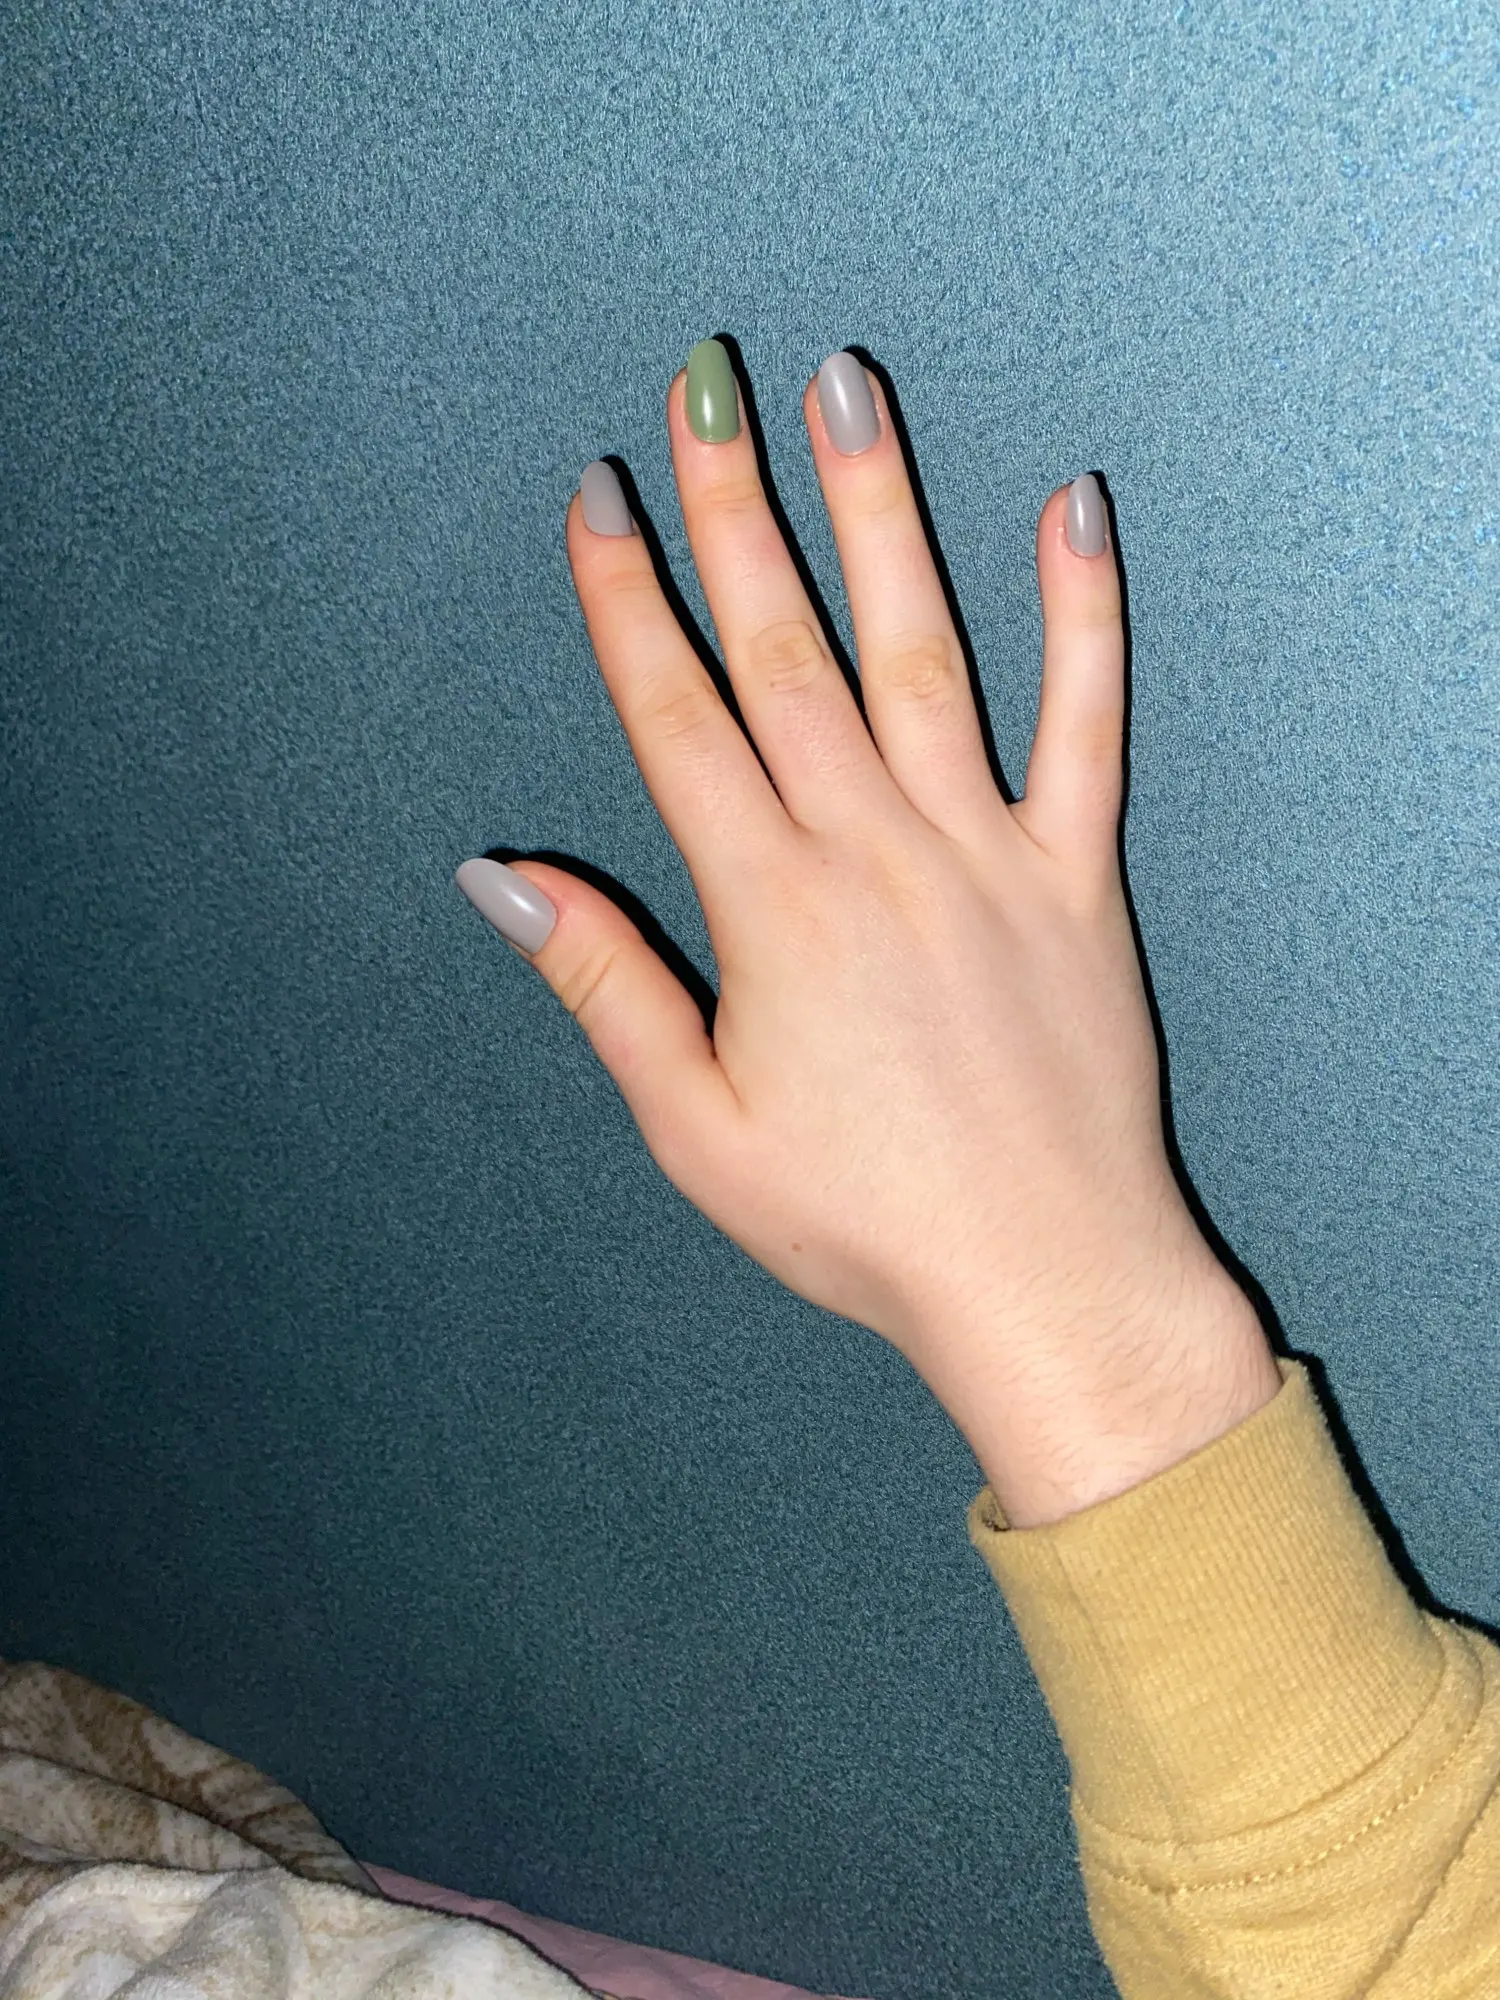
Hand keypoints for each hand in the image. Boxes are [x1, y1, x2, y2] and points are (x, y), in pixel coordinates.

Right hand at [459, 344, 1279, 1523]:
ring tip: (847, 394)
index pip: (676, 714)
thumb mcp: (693, 1125)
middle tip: (704, 387)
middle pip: (785, 650)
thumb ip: (602, 982)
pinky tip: (1070, 511)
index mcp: (768, 906)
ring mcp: (984, 850)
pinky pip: (1086, 723)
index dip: (625, 597)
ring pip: (921, 650)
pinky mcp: (1076, 875)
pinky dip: (1082, 615)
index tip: (596, 495)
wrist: (1042, 1275)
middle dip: (733, 510)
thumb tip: (499, 875)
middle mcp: (872, 850)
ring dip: (879, 515)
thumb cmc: (860, 1217)